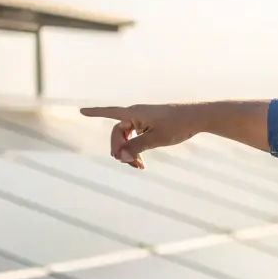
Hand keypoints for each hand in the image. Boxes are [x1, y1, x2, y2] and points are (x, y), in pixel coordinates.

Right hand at [78, 104, 204, 168]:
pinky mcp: (149, 125)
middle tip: (130, 165)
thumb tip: (118, 156)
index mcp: (134, 113)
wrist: (197, 117)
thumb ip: (136, 147)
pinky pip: (136, 139)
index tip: (80, 111)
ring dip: (128, 153)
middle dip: (120, 150)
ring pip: (127, 138)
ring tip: (139, 167)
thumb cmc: (177, 125)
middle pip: (118, 134)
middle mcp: (136, 114)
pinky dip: (136, 150)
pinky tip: (141, 163)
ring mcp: (142, 120)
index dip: (95, 113)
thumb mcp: (156, 138)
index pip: (110, 113)